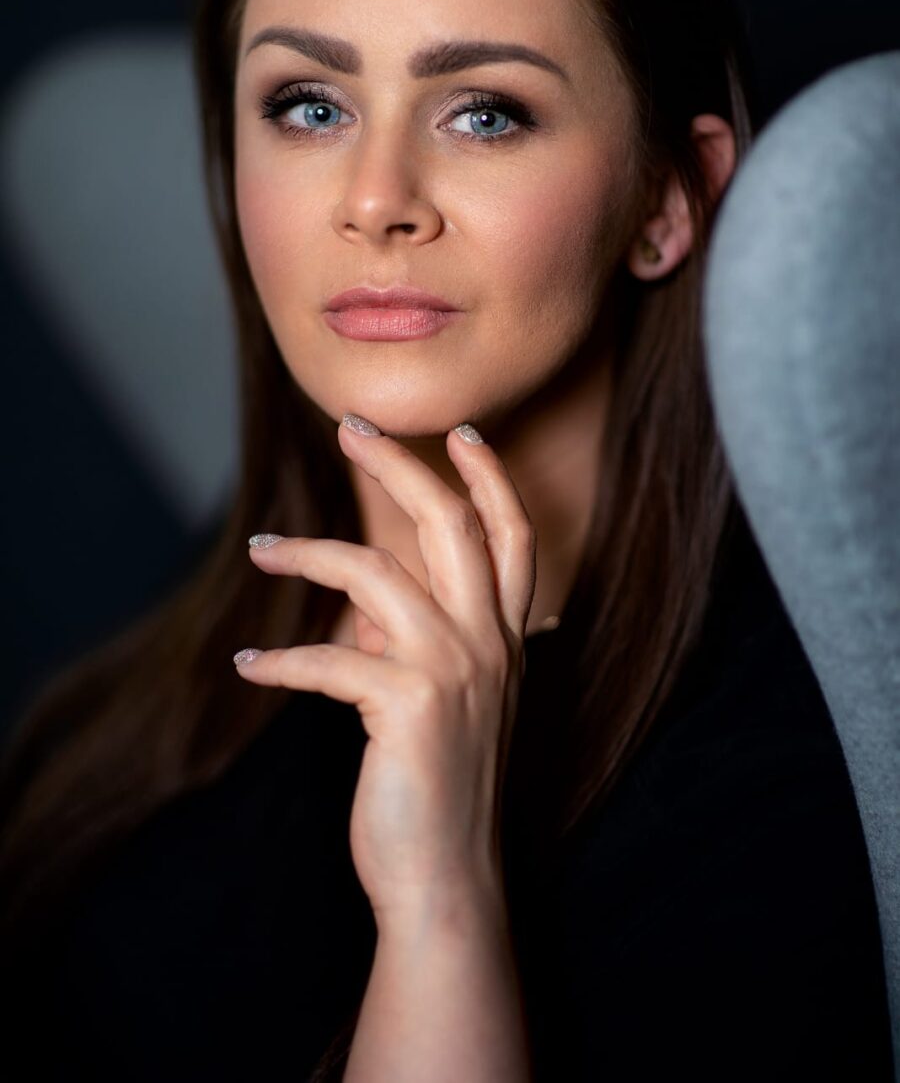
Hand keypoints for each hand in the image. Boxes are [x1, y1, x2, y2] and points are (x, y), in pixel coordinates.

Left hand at [233, 417, 535, 923]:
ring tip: (260, 548)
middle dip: (400, 464)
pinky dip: (278, 662)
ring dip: (307, 551)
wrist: (444, 878)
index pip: (512, 538)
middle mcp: (490, 644)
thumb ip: (413, 639)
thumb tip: (362, 597)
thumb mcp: (442, 697)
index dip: (491, 479)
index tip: (463, 432)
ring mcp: (455, 671)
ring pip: (376, 571)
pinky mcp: (410, 706)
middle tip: (349, 425)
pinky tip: (248, 667)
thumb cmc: (436, 785)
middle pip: (451, 524)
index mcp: (504, 640)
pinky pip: (327, 659)